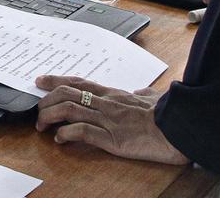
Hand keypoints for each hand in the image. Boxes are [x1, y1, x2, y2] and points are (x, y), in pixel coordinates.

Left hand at [34, 76, 188, 165]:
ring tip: (42, 126)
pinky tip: (59, 139)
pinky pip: (82, 132)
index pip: (79, 82)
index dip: (56, 80)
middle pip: (67, 93)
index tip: (40, 80)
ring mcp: (108, 120)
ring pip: (69, 110)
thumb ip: (144, 94)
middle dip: (46, 100)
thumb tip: (141, 92)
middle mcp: (107, 104)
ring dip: (49, 116)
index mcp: (115, 94)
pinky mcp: (112, 138)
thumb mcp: (154, 98)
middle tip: (37, 110)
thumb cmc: (170, 114)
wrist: (182, 127)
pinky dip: (65, 134)